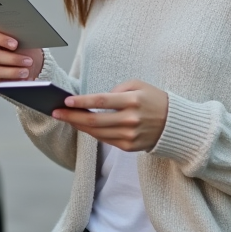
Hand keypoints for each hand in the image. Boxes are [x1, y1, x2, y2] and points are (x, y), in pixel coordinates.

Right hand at [0, 28, 43, 83]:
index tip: (15, 44)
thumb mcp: (27, 39)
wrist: (35, 61)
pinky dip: (11, 80)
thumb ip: (22, 35)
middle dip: (12, 59)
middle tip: (28, 61)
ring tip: (26, 72)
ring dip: (12, 72)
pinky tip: (22, 79)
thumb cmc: (29, 46)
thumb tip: (27, 34)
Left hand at [52, 80, 168, 152]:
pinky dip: (92, 133)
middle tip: (55, 112)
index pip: (101, 101)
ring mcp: (130, 135)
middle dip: (72, 116)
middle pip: (94, 120)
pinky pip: (105, 140)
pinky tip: (82, 126)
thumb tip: (96, 100)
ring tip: (65, 118)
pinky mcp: (129, 146)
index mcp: (133, 101)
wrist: (175, 124)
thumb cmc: (154, 99)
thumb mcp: (139, 85)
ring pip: (97, 133)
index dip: (81, 102)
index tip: (65, 100)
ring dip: (78, 126)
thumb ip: (117, 89)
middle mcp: (131, 119)